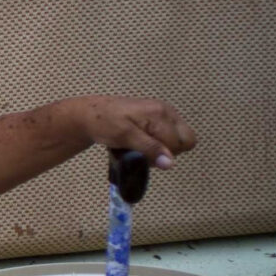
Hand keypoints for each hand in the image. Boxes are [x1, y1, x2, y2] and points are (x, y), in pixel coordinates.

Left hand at [74, 97, 196, 169]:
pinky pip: (170, 135)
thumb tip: (170, 163)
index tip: (145, 154)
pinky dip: (160, 143)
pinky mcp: (159, 117)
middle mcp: (167, 111)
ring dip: (163, 148)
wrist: (89, 114)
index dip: (164, 154)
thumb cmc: (105, 123)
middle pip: (185, 140)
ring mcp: (164, 113)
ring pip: (179, 139)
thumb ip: (149, 149)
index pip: (180, 143)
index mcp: (160, 113)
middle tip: (145, 151)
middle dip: (168, 152)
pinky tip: (144, 142)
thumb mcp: (124, 137)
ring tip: (141, 146)